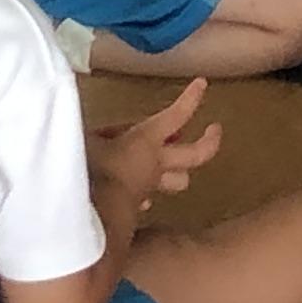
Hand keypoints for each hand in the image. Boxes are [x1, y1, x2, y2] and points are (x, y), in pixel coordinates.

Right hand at [87, 79, 222, 210]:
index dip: (191, 99)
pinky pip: (148, 196)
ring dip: (176, 170)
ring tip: (169, 162)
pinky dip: (145, 190)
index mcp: (146, 141)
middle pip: (195, 155)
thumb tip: (101, 128)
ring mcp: (149, 188)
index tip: (202, 83)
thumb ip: (98, 131)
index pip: (176, 116)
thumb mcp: (86, 138)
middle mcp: (155, 165)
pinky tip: (136, 192)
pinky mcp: (137, 209)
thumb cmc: (89, 170)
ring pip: (177, 181)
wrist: (88, 219)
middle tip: (215, 129)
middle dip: (208, 141)